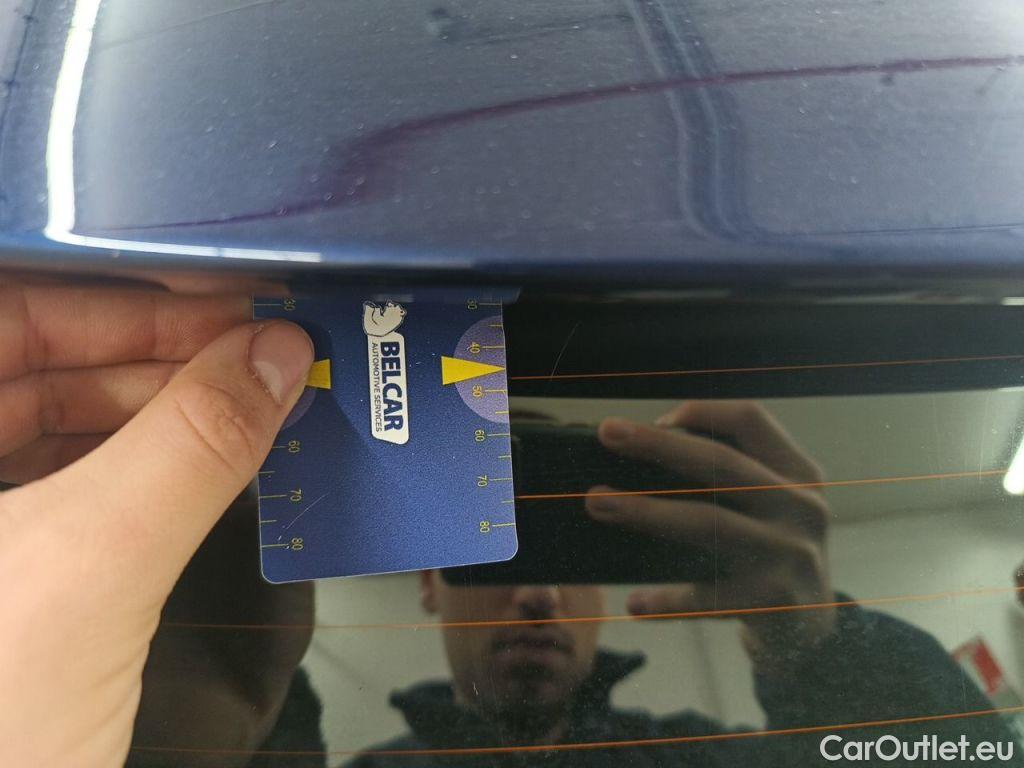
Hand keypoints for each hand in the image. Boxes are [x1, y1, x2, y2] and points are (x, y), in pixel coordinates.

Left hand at [0, 279, 312, 766]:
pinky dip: (152, 472)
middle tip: (261, 357)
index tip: (226, 302)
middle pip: (40, 366)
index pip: (10, 311)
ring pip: (65, 429)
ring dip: (167, 415)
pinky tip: (214, 466)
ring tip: (256, 407)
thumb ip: (188, 448)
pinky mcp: (4, 577)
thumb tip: (273, 356)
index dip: (120, 297)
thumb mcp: (88, 570)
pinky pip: (80, 490)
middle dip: (160, 359)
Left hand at [585, 401, 835, 671]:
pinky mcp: (774, 601)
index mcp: (798, 473)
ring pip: (707, 523)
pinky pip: (707, 597)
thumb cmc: (769, 551)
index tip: (656, 419)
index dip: (701, 412)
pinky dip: (667, 600)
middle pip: (720, 463)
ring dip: (645, 511)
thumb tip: (649, 441)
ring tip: (598, 503)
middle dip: (658, 444)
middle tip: (607, 433)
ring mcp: (790, 554)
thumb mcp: (771, 504)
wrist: (811, 630)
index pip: (751, 420)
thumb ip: (732, 473)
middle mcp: (800, 507)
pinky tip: (634, 603)